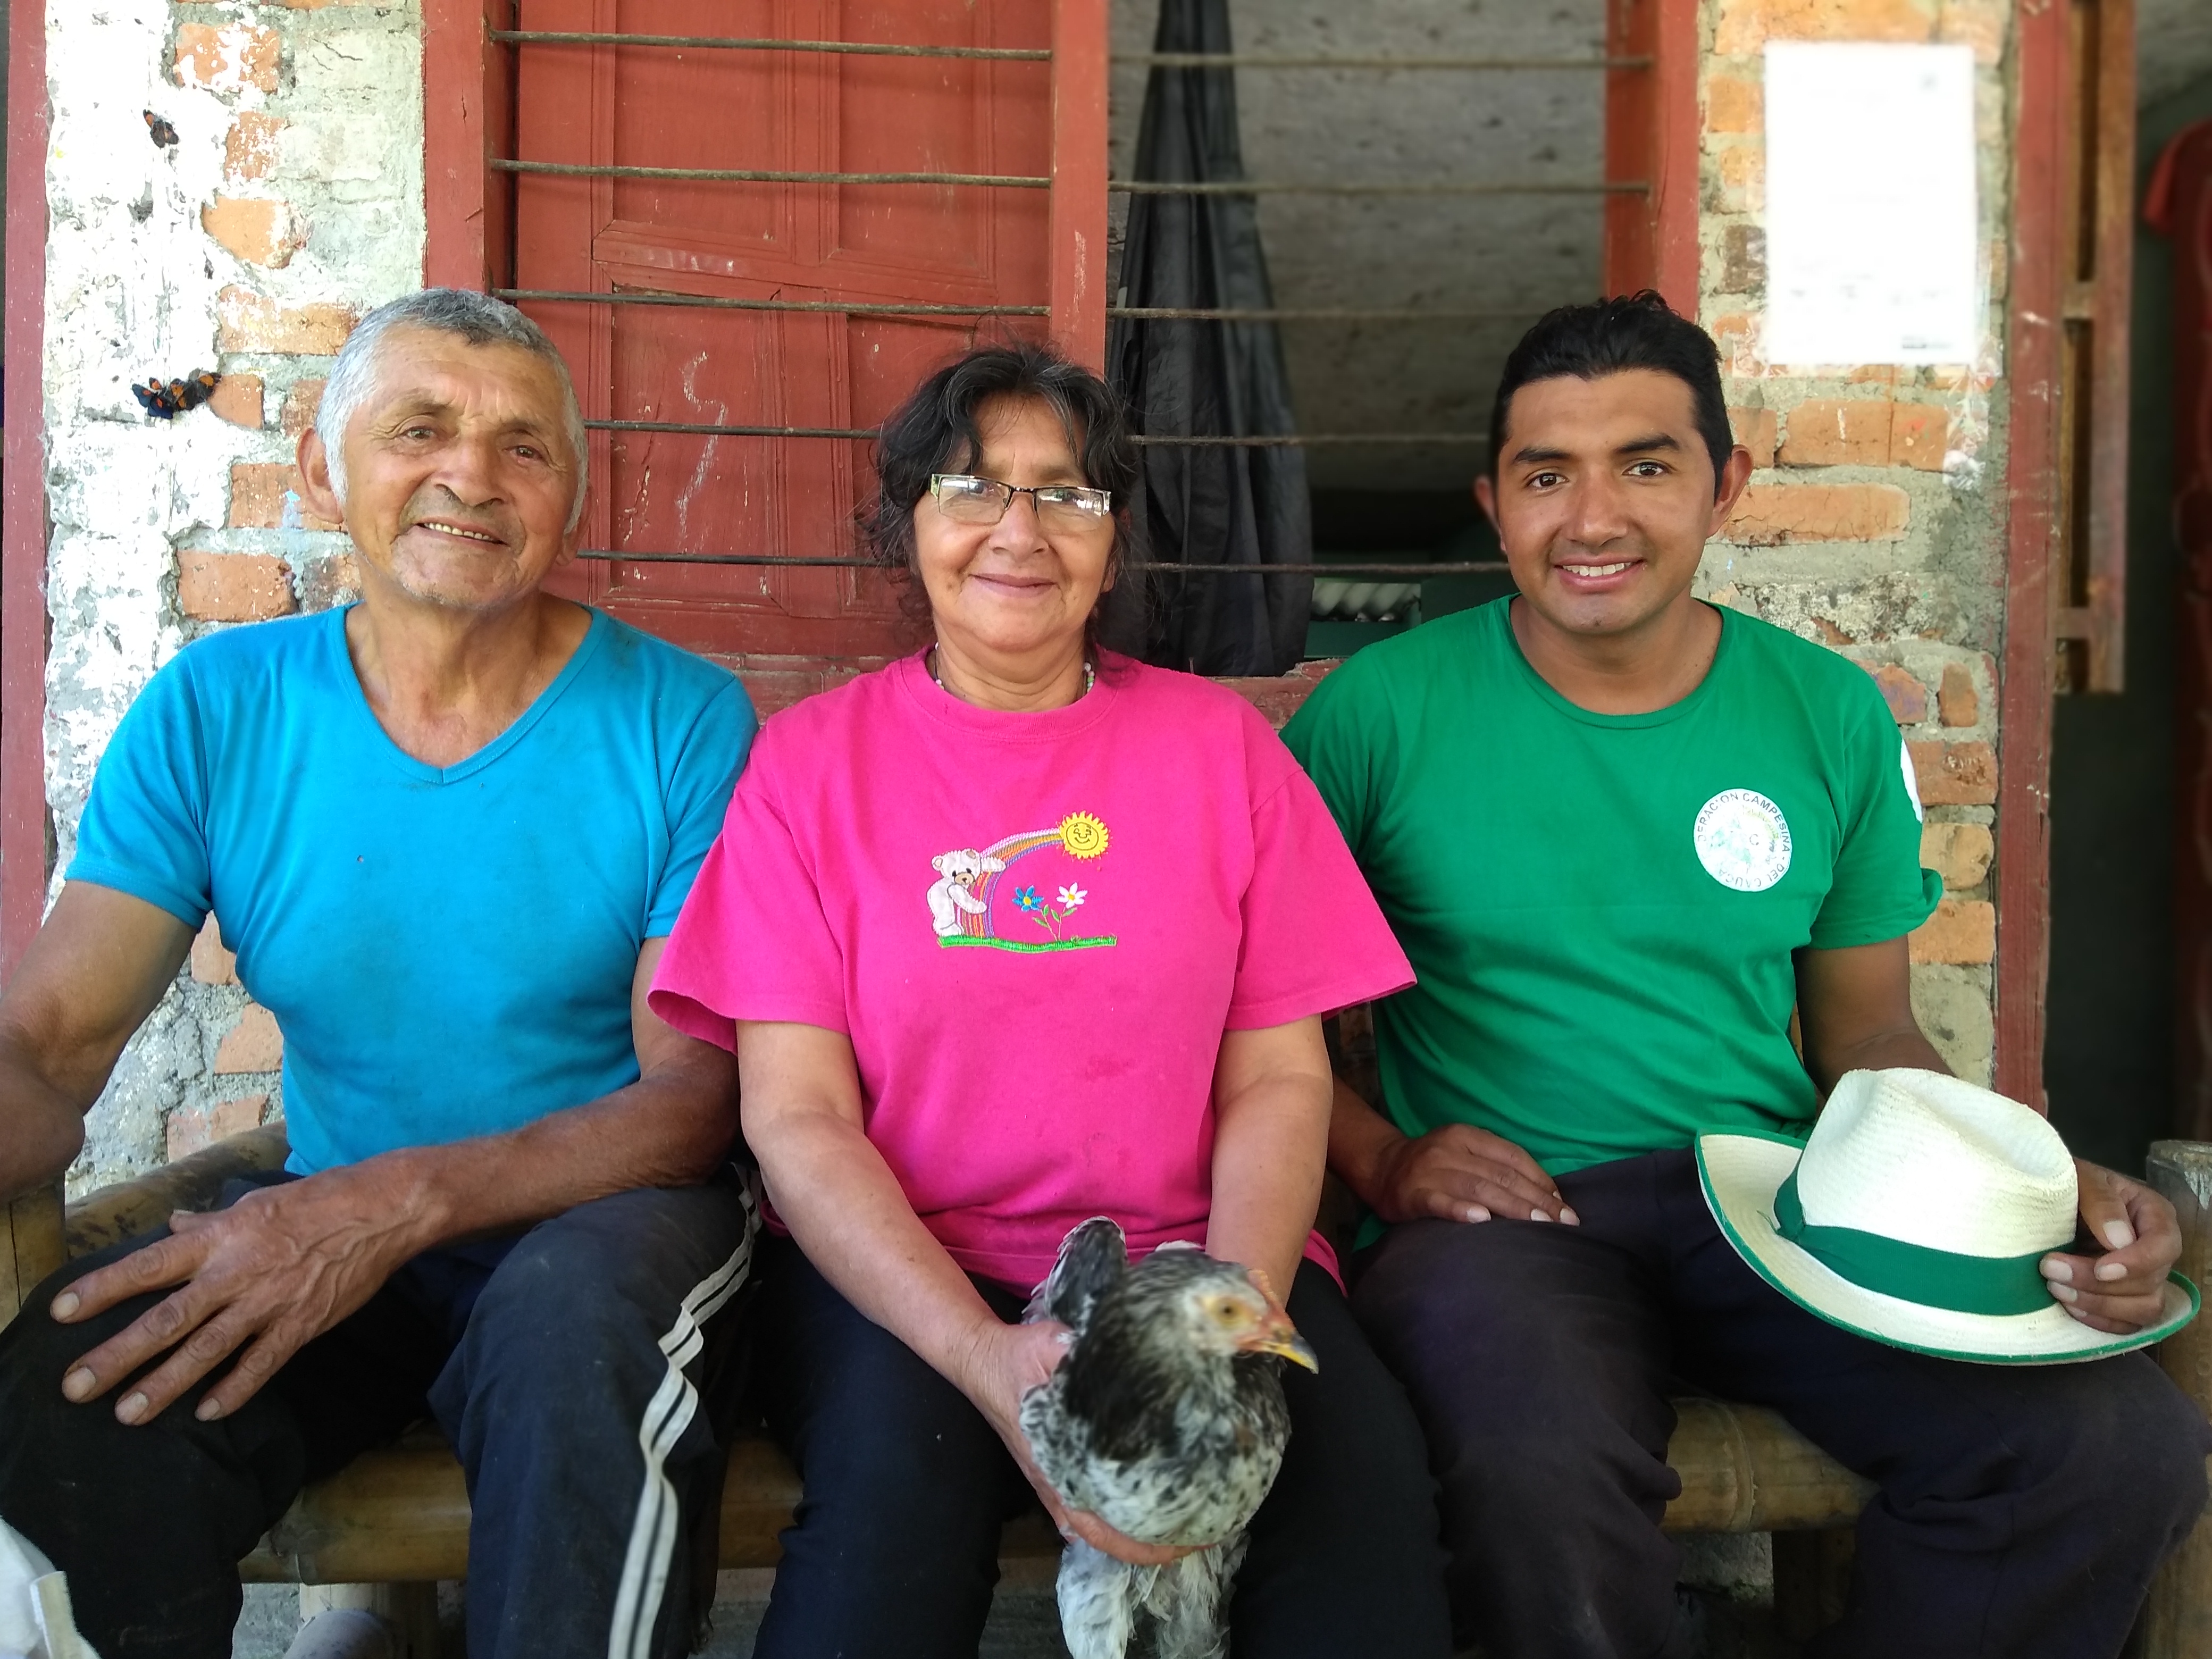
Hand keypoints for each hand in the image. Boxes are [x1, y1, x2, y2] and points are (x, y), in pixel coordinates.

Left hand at [50, 1163, 425, 1424]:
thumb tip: (173, 1225)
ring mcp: (267, 1303)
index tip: (61, 1312)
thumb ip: (210, 1222)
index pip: (148, 1266)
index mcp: (219, 1239)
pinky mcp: (300, 1324)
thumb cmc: (317, 1202)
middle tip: (77, 1386)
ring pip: (206, 1350)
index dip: (102, 1289)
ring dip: (164, 1384)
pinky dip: (234, 1389)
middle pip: (165, 1320)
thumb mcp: (255, 1204)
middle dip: (118, 1356)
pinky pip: (261, 1363)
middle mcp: (235, 1273)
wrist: (381, 1211)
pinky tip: (208, 1410)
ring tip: (128, 1413)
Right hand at [959, 1319, 1192, 1567]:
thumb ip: (1085, 1358)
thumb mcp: (1053, 1347)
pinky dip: (1116, 1524)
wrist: (983, 1361)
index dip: (1152, 1543)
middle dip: (1158, 1547)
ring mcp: (1054, 1484)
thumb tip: (1132, 1363)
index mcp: (1061, 1469)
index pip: (1108, 1530)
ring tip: (1182, 1527)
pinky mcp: (1053, 1472)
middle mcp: (1058, 1487)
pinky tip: (1141, 1516)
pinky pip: (1087, 1514)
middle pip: (1110, 1542)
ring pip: (1098, 1532)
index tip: (1194, 1535)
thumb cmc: (1019, 1358)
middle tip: (1202, 1532)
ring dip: (1138, 1538)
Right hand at [1368, 1123, 1577, 1225]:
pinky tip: (1481, 1221)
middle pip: (1501, 1174)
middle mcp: (1450, 1148)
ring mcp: (1429, 1170)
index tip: (1564, 1207)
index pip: (1513, 1157)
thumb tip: (1548, 1197)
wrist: (1380, 1168)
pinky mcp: (1411, 1193)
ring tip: (1536, 1225)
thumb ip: (1497, 1167)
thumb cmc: (1435, 1167)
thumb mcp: (1465, 1154)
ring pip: (1477, 1187)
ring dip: (1511, 1207)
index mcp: (1467, 1135)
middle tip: (1562, 1224)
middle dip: (1536, 1200)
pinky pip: (1439, 1202)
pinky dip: (1461, 1210)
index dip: (1542, 1181)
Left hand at [2039, 1160, 2182, 1333]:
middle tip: (2051, 1269)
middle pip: (2150, 1282)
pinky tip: (2068, 1306)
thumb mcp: (2083, 1178)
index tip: (2101, 1268)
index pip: (2164, 1245)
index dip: (2136, 1263)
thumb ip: (2101, 1201)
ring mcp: (2143, 1279)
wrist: (2045, 1203)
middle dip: (2100, 1284)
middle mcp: (2155, 1251)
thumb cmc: (2069, 1184)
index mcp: (2154, 1215)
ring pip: (2143, 1309)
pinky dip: (2098, 1320)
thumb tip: (2120, 1240)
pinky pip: (2126, 1324)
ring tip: (2056, 1288)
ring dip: (2099, 1305)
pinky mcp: (2125, 1300)